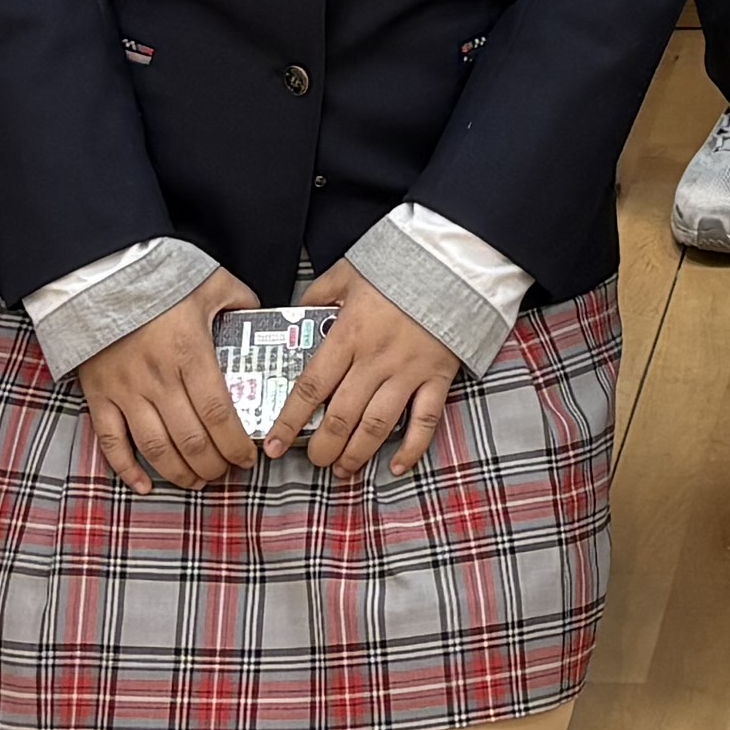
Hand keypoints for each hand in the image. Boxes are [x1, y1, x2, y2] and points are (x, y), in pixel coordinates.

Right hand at [78, 273, 265, 490]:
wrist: (100, 270)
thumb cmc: (158, 276)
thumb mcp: (211, 281)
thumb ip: (242, 302)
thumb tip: (265, 321)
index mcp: (190, 352)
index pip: (218, 414)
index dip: (235, 445)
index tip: (248, 459)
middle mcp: (158, 378)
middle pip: (191, 440)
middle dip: (214, 465)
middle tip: (227, 473)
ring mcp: (126, 390)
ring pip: (155, 448)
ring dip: (180, 473)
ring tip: (197, 481)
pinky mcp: (99, 395)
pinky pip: (110, 442)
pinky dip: (127, 469)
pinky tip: (145, 484)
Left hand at [274, 264, 463, 477]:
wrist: (453, 260)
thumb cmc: (400, 265)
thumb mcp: (349, 271)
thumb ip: (320, 293)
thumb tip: (297, 313)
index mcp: (348, 334)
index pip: (311, 387)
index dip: (290, 421)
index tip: (275, 445)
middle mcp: (375, 359)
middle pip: (342, 416)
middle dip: (323, 446)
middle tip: (314, 461)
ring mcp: (408, 371)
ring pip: (378, 425)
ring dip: (357, 453)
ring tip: (343, 469)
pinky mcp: (438, 377)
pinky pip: (425, 422)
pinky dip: (412, 448)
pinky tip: (396, 466)